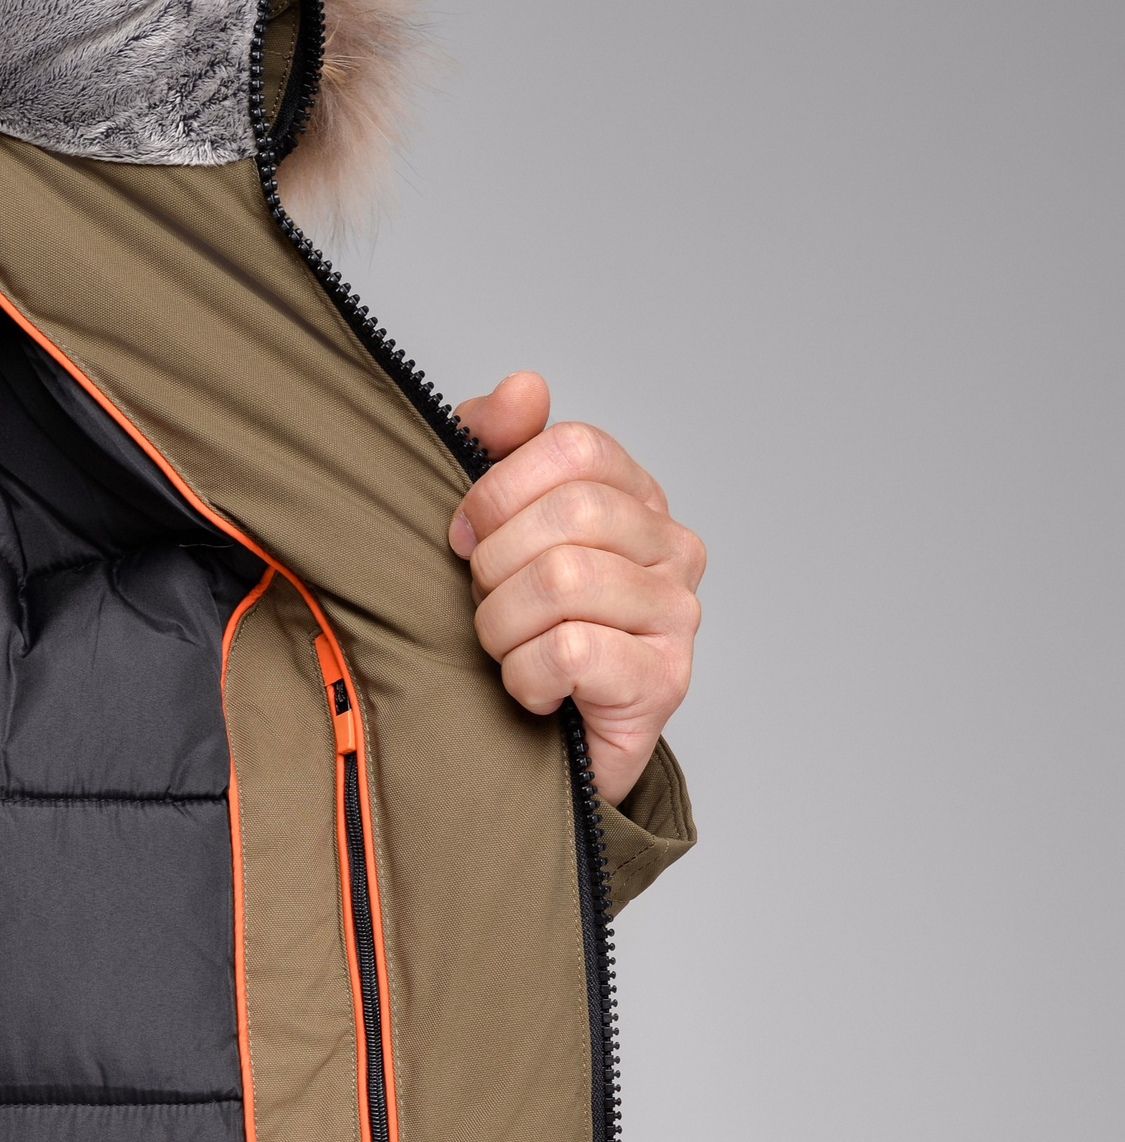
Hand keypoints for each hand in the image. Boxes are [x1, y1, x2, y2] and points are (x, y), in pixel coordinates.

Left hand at [448, 374, 704, 805]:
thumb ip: (500, 449)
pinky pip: (573, 651)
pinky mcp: (663, 681)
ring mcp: (676, 615)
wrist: (546, 752)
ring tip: (508, 652)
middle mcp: (672, 547)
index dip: (500, 487)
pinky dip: (527, 677)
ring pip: (563, 583)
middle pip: (570, 514)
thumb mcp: (495, 530)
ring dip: (504, 627)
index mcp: (636, 497)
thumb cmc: (521, 635)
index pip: (575, 447)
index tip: (465, 536)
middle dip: (497, 566)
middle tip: (485, 607)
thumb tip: (522, 389)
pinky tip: (535, 693)